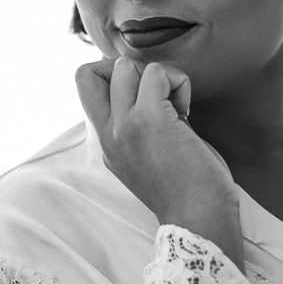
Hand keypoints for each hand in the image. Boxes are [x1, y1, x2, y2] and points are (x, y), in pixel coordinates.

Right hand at [76, 56, 243, 267]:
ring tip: (176, 106)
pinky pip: (158, 72)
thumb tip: (149, 86)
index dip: (109, 75)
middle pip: (90, 70)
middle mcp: (107, 133)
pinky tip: (187, 111)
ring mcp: (125, 124)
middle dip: (125, 69)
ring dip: (159, 77)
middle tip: (155, 94)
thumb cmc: (186, 188)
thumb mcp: (145, 155)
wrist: (199, 217)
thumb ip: (136, 126)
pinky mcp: (150, 118)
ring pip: (127, 66)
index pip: (83, 86)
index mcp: (105, 142)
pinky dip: (178, 82)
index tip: (139, 92)